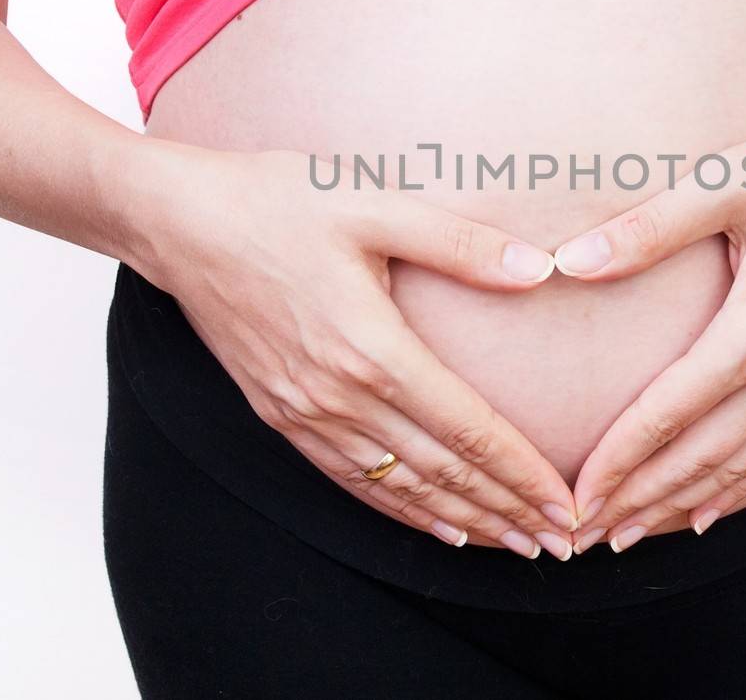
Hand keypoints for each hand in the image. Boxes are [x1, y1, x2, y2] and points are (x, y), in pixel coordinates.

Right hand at [124, 142, 579, 559]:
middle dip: (507, 512)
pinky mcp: (280, 415)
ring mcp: (305, 413)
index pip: (467, 429)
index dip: (521, 473)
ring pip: (399, 488)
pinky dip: (400, 510)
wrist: (180, 222)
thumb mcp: (372, 203)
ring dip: (462, 521)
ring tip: (514, 546)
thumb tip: (540, 269)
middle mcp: (338, 395)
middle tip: (563, 542)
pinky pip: (351, 480)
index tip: (566, 505)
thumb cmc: (277, 200)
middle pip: (441, 472)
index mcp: (371, 347)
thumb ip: (460, 242)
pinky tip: (437, 525)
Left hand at [552, 109, 745, 553]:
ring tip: (633, 534)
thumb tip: (570, 261)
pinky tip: (713, 510)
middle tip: (584, 537)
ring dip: (685, 506)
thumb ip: (650, 226)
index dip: (617, 463)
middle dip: (639, 503)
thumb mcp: (731, 178)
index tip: (575, 497)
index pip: (668, 417)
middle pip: (702, 460)